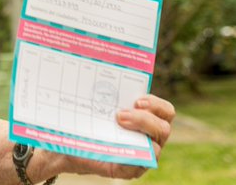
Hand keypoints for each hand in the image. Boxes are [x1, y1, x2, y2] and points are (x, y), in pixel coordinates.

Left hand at [60, 94, 175, 179]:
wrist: (69, 143)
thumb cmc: (86, 119)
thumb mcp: (94, 101)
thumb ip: (101, 89)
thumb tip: (95, 64)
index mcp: (146, 117)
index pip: (165, 111)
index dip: (155, 103)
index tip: (137, 100)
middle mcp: (149, 137)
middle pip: (164, 128)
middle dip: (145, 119)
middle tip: (120, 115)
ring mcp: (142, 155)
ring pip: (156, 148)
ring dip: (137, 135)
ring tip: (116, 125)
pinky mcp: (130, 170)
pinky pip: (136, 167)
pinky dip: (128, 158)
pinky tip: (114, 150)